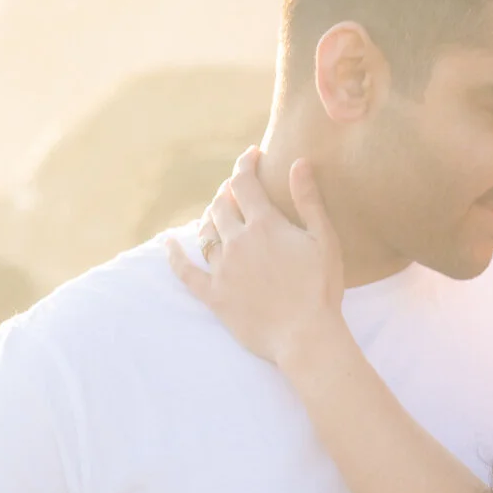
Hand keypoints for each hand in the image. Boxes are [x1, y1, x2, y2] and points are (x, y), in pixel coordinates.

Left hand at [168, 149, 347, 368]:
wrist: (305, 336)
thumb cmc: (321, 289)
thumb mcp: (324, 240)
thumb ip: (308, 200)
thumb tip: (299, 162)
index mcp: (264, 225)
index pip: (244, 183)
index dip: (245, 164)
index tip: (252, 155)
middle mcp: (237, 242)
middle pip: (221, 204)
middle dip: (227, 190)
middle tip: (237, 188)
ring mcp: (222, 269)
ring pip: (205, 232)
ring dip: (210, 216)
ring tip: (218, 212)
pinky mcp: (214, 295)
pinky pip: (186, 272)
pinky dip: (174, 256)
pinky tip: (168, 244)